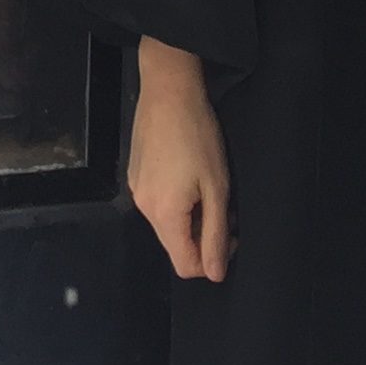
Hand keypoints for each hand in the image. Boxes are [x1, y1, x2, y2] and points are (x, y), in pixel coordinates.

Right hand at [131, 38, 231, 282]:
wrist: (169, 90)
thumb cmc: (198, 136)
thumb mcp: (217, 188)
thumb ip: (215, 234)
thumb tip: (214, 274)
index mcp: (164, 215)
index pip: (185, 265)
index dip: (212, 260)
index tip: (230, 233)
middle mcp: (143, 207)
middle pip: (175, 245)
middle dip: (203, 236)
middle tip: (225, 209)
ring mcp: (136, 189)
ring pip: (167, 223)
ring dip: (191, 218)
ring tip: (209, 187)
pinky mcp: (135, 174)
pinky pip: (157, 203)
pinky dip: (177, 202)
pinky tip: (189, 174)